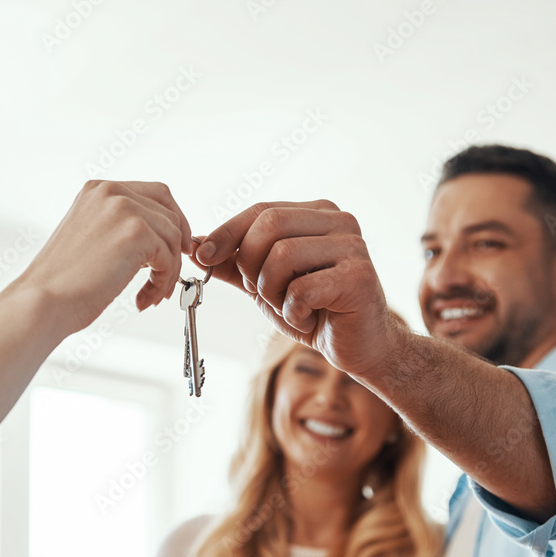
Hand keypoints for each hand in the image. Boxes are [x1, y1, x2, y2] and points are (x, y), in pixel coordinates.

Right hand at [23, 180, 191, 334]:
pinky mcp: (136, 232)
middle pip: (169, 211)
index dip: (173, 220)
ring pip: (173, 237)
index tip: (176, 246)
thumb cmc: (61, 282)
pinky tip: (144, 298)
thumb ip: (118, 228)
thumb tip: (155, 238)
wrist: (44, 300)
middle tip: (171, 272)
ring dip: (168, 270)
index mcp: (97, 190)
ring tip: (150, 294)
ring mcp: (124, 208)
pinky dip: (163, 281)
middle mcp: (111, 192)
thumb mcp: (89, 238)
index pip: (154, 193)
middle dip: (176, 245)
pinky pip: (169, 257)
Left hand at [193, 200, 393, 378]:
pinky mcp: (358, 277)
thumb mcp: (266, 283)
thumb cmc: (316, 310)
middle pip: (269, 225)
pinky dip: (294, 311)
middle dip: (251, 265)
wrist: (360, 347)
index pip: (262, 209)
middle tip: (264, 292)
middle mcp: (339, 221)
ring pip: (282, 255)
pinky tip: (310, 318)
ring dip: (272, 291)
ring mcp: (353, 246)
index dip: (227, 232)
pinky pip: (301, 289)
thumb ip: (235, 263)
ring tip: (290, 306)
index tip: (202, 255)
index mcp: (317, 213)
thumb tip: (195, 246)